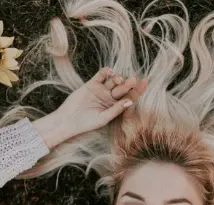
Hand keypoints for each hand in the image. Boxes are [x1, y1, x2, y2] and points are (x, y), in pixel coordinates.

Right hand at [33, 67, 147, 147]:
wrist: (68, 120)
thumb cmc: (86, 123)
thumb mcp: (103, 118)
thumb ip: (116, 109)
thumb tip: (130, 101)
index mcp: (115, 106)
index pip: (130, 97)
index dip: (138, 90)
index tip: (145, 82)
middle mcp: (110, 97)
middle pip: (123, 88)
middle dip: (128, 84)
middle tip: (133, 79)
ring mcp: (101, 90)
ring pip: (113, 81)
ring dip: (118, 78)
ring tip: (119, 80)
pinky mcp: (91, 84)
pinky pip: (101, 75)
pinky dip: (106, 72)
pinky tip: (110, 72)